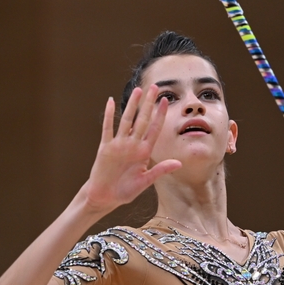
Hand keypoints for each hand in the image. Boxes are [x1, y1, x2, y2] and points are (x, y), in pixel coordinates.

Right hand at [82, 86, 181, 213]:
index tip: (166, 101)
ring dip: (132, 105)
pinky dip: (109, 115)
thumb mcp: (145, 182)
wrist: (105, 197)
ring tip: (138, 90)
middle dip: (149, 104)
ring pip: (127, 121)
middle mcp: (132, 145)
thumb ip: (160, 170)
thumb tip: (179, 163)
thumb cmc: (125, 191)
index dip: (160, 115)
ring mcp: (118, 145)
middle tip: (155, 87)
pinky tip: (111, 102)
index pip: (154, 129)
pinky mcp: (105, 148)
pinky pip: (107, 129)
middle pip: (142, 120)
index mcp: (143, 152)